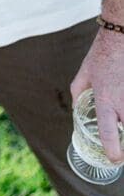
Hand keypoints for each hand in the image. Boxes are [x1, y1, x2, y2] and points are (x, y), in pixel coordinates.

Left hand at [70, 28, 123, 163]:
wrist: (121, 37)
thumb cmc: (102, 55)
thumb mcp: (84, 72)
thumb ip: (78, 92)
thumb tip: (76, 109)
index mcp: (105, 99)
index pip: (108, 131)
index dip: (112, 149)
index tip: (114, 158)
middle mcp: (123, 101)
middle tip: (123, 152)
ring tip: (122, 132)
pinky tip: (123, 112)